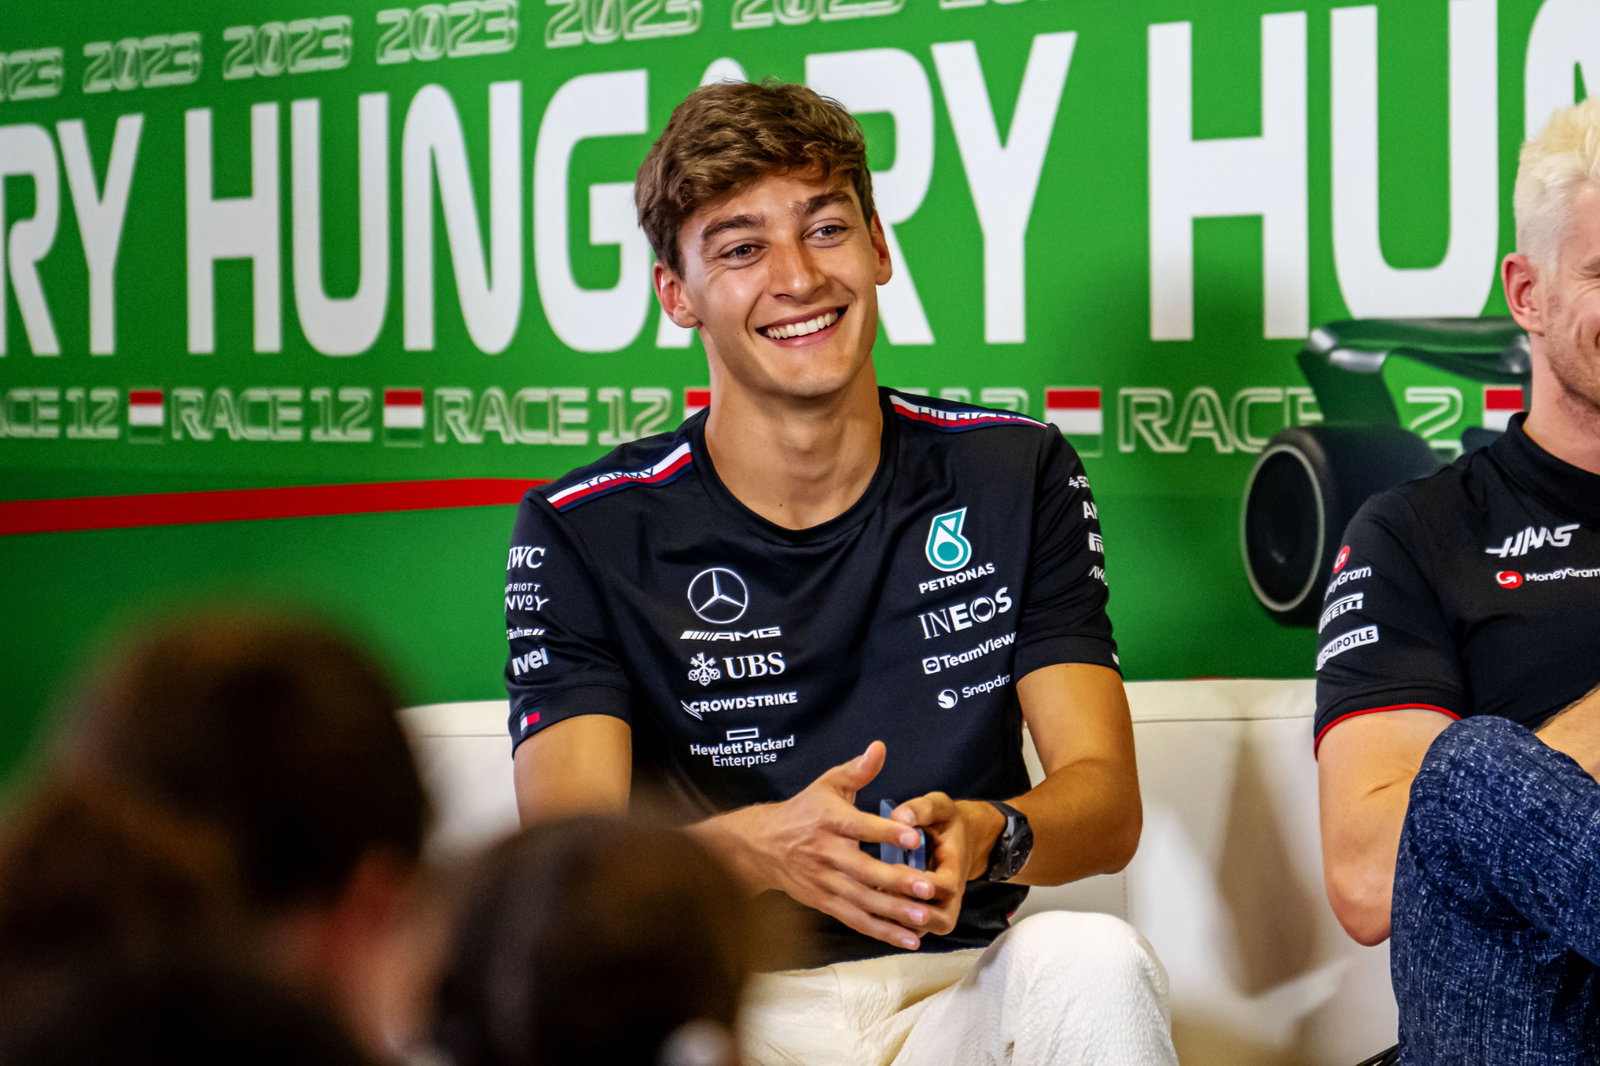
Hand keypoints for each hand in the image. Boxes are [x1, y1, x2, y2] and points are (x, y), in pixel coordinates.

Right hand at [725, 741, 938, 950]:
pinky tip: (909, 940)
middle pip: (864, 870)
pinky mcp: (824, 903)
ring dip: (893, 912)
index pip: (861, 827)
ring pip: (862, 901)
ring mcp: (825, 882)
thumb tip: (880, 747)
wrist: (762, 846)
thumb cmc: (804, 810)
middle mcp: (826, 854)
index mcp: (829, 821)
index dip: (887, 832)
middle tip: (929, 887)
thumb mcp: (827, 784)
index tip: (915, 836)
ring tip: (923, 918)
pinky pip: (856, 920)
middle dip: (897, 881)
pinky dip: (882, 932)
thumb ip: (857, 770)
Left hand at [887, 793, 1004, 936]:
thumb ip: (920, 810)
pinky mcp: (925, 914)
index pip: (947, 887)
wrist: (962, 839)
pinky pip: (909, 931)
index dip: (922, 883)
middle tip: (885, 894)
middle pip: (941, 920)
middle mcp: (951, 896)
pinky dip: (891, 925)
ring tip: (873, 902)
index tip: (897, 866)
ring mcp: (939, 908)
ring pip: (923, 930)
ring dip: (898, 923)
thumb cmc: (946, 822)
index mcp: (956, 869)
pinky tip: (868, 907)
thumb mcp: (938, 807)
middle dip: (912, 913)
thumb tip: (897, 816)